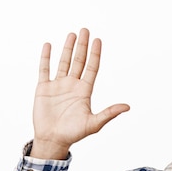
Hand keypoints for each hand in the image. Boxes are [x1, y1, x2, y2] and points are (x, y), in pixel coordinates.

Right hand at [31, 28, 129, 158]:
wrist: (53, 140)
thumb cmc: (74, 134)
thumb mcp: (94, 123)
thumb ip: (109, 113)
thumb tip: (127, 107)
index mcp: (84, 91)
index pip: (92, 68)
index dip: (95, 54)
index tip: (98, 40)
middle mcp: (72, 85)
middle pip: (79, 61)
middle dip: (82, 46)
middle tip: (85, 30)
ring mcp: (58, 86)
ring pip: (64, 62)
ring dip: (68, 48)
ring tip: (72, 34)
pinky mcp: (44, 88)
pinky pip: (45, 69)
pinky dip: (46, 57)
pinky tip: (49, 45)